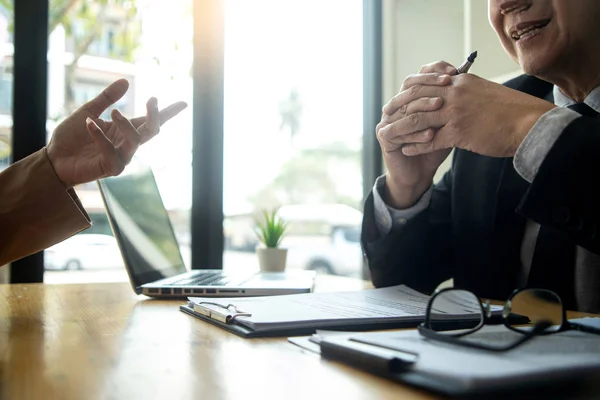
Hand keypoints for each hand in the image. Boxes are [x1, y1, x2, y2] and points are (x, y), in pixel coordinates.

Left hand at [47, 79, 186, 187]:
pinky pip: (113, 152)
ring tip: (114, 113)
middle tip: (151, 100)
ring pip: (136, 141)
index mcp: (124, 130)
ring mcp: (121, 157)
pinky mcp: (110, 168)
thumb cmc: (70, 138)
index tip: (183, 103)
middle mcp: (127, 144)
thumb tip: (125, 81)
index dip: (168, 113)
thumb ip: (106, 99)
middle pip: (152, 131)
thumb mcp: (87, 111)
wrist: (53, 159)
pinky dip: (102, 138)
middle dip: (155, 116)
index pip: (151, 121)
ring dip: (127, 125)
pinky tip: (90, 125)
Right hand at [377, 61, 454, 208]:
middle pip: (410, 87)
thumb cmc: (434, 146)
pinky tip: (430, 134)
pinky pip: (399, 130)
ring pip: (405, 108)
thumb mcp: (445, 122)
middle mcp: (395, 105)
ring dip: (423, 106)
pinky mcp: (383, 135)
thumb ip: (450, 103)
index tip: (454, 72)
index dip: (435, 72)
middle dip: (430, 84)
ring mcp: (387, 119)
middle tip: (448, 84)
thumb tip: (467, 79)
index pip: (419, 76)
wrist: (418, 173)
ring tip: (441, 106)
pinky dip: (415, 133)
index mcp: (408, 99)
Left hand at [381, 73, 555, 157]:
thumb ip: (466, 90)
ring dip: (402, 128)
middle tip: (386, 114)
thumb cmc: (510, 110)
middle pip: (416, 97)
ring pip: (419, 119)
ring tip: (391, 134)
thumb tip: (453, 88)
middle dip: (398, 107)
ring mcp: (455, 113)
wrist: (529, 124)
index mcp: (460, 81)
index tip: (398, 97)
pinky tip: (405, 150)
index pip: (425, 81)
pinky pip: (429, 140)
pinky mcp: (459, 133)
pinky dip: (414, 146)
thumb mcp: (485, 91)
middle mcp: (455, 93)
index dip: (407, 90)